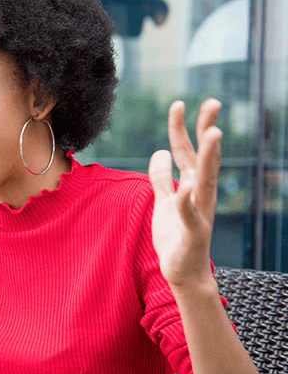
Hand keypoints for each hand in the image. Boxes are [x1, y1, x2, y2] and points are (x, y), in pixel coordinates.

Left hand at [148, 98, 221, 288]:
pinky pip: (190, 215)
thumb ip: (161, 177)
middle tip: (212, 102)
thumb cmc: (175, 235)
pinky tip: (183, 188)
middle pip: (202, 157)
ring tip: (213, 133)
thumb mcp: (162, 201)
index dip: (182, 128)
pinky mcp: (193, 233)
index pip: (187, 151)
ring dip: (210, 157)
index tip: (180, 103)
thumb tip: (160, 151)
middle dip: (206, 129)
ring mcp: (199, 212)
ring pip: (206, 180)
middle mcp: (199, 194)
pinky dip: (186, 202)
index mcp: (191, 185)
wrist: (182, 271)